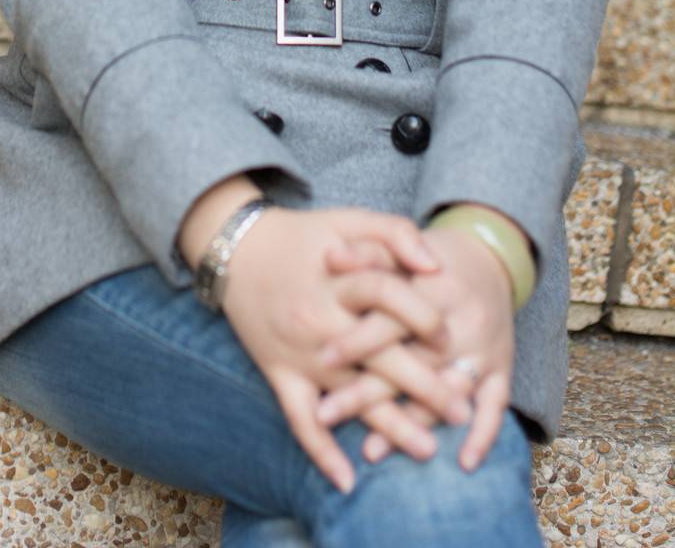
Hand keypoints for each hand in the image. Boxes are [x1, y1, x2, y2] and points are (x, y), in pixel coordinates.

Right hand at [219, 206, 464, 492]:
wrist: (239, 248)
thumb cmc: (304, 235)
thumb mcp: (348, 219)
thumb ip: (395, 233)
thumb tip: (436, 266)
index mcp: (339, 279)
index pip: (389, 297)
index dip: (422, 317)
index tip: (449, 339)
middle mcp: (320, 319)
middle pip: (378, 357)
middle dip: (424, 386)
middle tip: (461, 410)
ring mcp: (300, 353)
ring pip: (349, 397)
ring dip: (389, 425)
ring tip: (427, 448)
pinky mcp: (279, 373)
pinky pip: (299, 420)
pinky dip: (321, 452)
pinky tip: (346, 480)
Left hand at [315, 225, 516, 470]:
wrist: (487, 257)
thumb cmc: (427, 259)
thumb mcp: (399, 246)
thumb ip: (366, 252)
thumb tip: (328, 256)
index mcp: (431, 287)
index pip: (391, 318)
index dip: (357, 340)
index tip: (322, 359)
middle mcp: (460, 320)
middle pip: (413, 363)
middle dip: (368, 392)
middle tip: (326, 414)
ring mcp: (484, 347)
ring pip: (448, 391)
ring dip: (412, 423)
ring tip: (370, 450)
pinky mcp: (503, 367)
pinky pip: (497, 406)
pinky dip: (484, 436)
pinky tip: (464, 464)